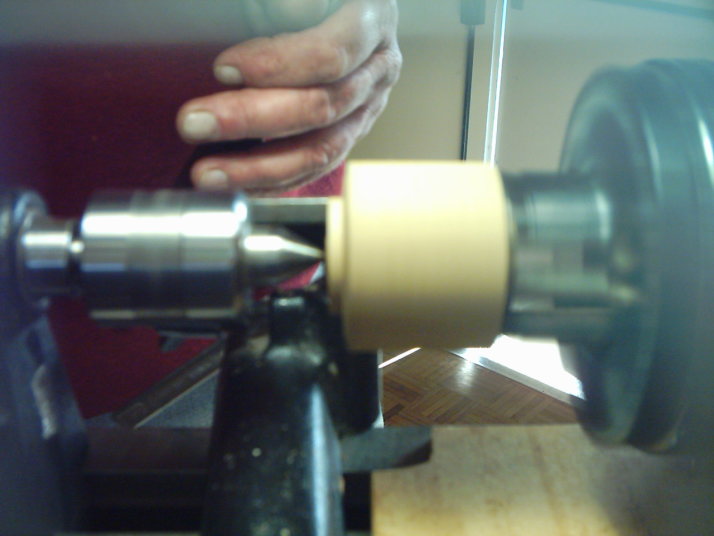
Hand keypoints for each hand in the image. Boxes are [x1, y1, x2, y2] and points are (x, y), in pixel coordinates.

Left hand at [176, 0, 400, 192]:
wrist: (340, 10)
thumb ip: (290, 1)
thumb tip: (279, 7)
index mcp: (371, 18)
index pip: (329, 54)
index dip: (277, 65)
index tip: (222, 69)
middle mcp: (377, 68)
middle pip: (321, 106)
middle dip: (251, 119)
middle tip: (193, 122)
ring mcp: (367, 106)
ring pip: (321, 149)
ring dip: (259, 165)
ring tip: (207, 173)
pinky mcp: (350, 131)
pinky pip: (317, 166)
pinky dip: (276, 179)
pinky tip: (239, 184)